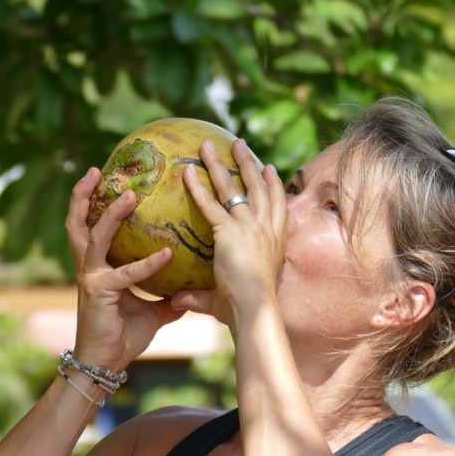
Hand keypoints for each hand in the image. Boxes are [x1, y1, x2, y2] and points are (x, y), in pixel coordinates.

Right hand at [64, 168, 184, 369]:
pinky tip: (167, 253)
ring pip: (94, 237)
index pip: (94, 227)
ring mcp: (91, 278)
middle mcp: (90, 266)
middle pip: (78, 222)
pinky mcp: (98, 292)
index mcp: (99, 266)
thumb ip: (168, 294)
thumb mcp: (152, 310)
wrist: (106, 364)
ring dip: (109, 214)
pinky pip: (125, 273)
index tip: (111, 180)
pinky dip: (147, 263)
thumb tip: (192, 287)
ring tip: (128, 195)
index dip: (97, 203)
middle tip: (96, 170)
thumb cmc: (124, 335)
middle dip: (82, 195)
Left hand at [171, 139, 286, 327]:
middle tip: (240, 145)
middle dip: (249, 163)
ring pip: (235, 187)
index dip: (274, 185)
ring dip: (222, 163)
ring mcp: (250, 226)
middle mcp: (267, 229)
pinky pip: (210, 203)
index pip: (279, 206)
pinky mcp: (230, 230)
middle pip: (260, 187)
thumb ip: (199, 295)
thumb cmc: (244, 310)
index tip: (268, 168)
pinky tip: (187, 170)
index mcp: (276, 242)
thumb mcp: (224, 298)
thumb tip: (176, 300)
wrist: (254, 309)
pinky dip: (197, 185)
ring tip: (208, 146)